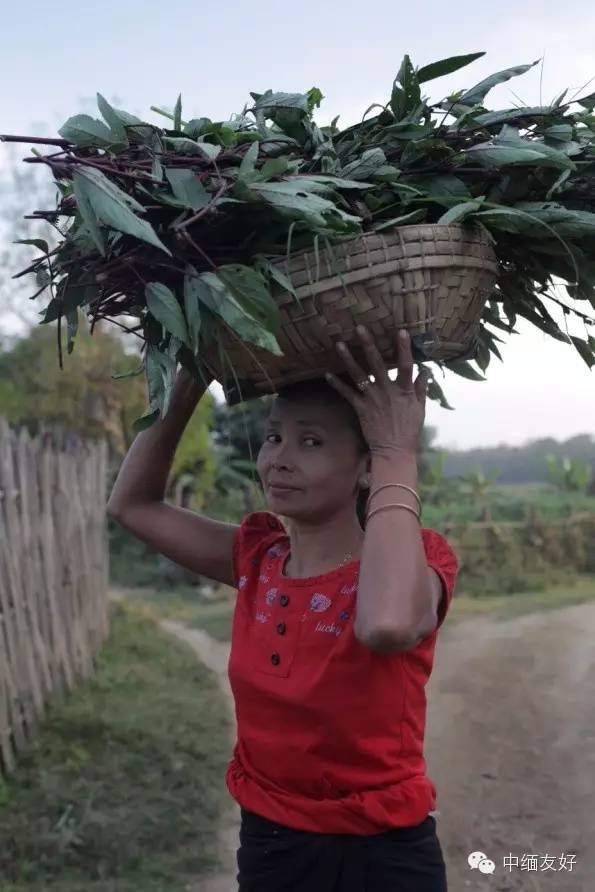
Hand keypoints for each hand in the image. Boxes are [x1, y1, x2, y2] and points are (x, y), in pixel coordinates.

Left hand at [325, 325, 429, 455]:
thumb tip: (425, 370)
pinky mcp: (360, 408)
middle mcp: (387, 391)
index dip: (404, 348)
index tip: (401, 331)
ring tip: (339, 344)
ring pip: (359, 375)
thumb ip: (421, 388)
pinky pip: (347, 393)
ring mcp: (372, 399)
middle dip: (369, 345)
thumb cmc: (409, 430)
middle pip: (377, 364)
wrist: (394, 450)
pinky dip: (337, 384)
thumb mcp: (420, 408)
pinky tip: (327, 373)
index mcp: (404, 390)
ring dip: (348, 359)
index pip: (406, 365)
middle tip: (360, 328)